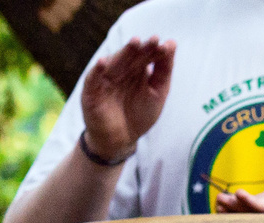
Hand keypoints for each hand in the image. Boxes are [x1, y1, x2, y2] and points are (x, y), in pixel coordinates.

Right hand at [76, 36, 173, 161]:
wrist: (121, 142)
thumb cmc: (139, 116)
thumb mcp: (157, 93)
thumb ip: (164, 69)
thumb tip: (172, 43)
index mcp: (137, 70)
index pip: (146, 55)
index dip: (155, 50)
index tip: (166, 46)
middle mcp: (121, 71)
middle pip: (131, 56)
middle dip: (142, 47)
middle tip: (153, 40)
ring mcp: (106, 80)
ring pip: (114, 63)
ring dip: (123, 53)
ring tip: (134, 43)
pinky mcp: (91, 92)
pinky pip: (92, 79)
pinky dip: (96, 70)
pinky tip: (102, 62)